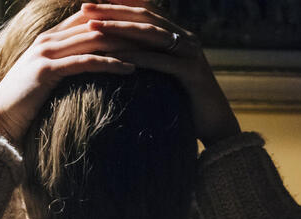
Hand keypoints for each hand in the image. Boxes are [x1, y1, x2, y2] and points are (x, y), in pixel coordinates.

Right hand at [0, 5, 150, 150]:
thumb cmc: (23, 108)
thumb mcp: (45, 82)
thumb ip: (64, 69)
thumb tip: (87, 70)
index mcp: (48, 38)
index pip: (89, 18)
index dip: (117, 18)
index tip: (146, 23)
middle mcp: (47, 39)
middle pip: (96, 25)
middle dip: (128, 27)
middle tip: (157, 34)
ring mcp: (45, 52)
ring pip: (94, 39)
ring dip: (125, 43)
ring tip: (152, 50)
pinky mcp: (46, 70)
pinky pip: (85, 62)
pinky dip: (110, 63)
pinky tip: (131, 69)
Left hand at [81, 1, 240, 147]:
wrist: (215, 125)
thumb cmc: (185, 104)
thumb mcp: (164, 78)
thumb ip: (149, 62)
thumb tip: (118, 57)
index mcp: (178, 36)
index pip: (145, 11)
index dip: (118, 5)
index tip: (89, 5)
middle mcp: (186, 39)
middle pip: (145, 17)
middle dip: (113, 11)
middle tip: (84, 8)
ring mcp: (191, 53)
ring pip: (151, 34)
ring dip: (120, 29)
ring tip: (93, 28)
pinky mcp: (192, 73)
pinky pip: (161, 61)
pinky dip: (137, 57)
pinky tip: (114, 57)